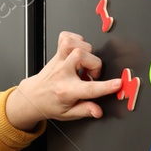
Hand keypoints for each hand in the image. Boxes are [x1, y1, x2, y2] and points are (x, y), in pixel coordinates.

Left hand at [5, 32, 120, 128]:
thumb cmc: (51, 104)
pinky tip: (78, 52)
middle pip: (81, 56)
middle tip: (92, 75)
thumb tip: (98, 111)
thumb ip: (85, 111)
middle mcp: (62, 73)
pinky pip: (65, 36)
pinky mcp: (56, 53)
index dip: (105, 86)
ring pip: (73, 44)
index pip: (89, 89)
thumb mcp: (69, 114)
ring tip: (84, 63)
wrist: (32, 97)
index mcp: (66, 91)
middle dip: (95, 64)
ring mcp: (58, 61)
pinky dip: (75, 40)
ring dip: (85, 50)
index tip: (117, 83)